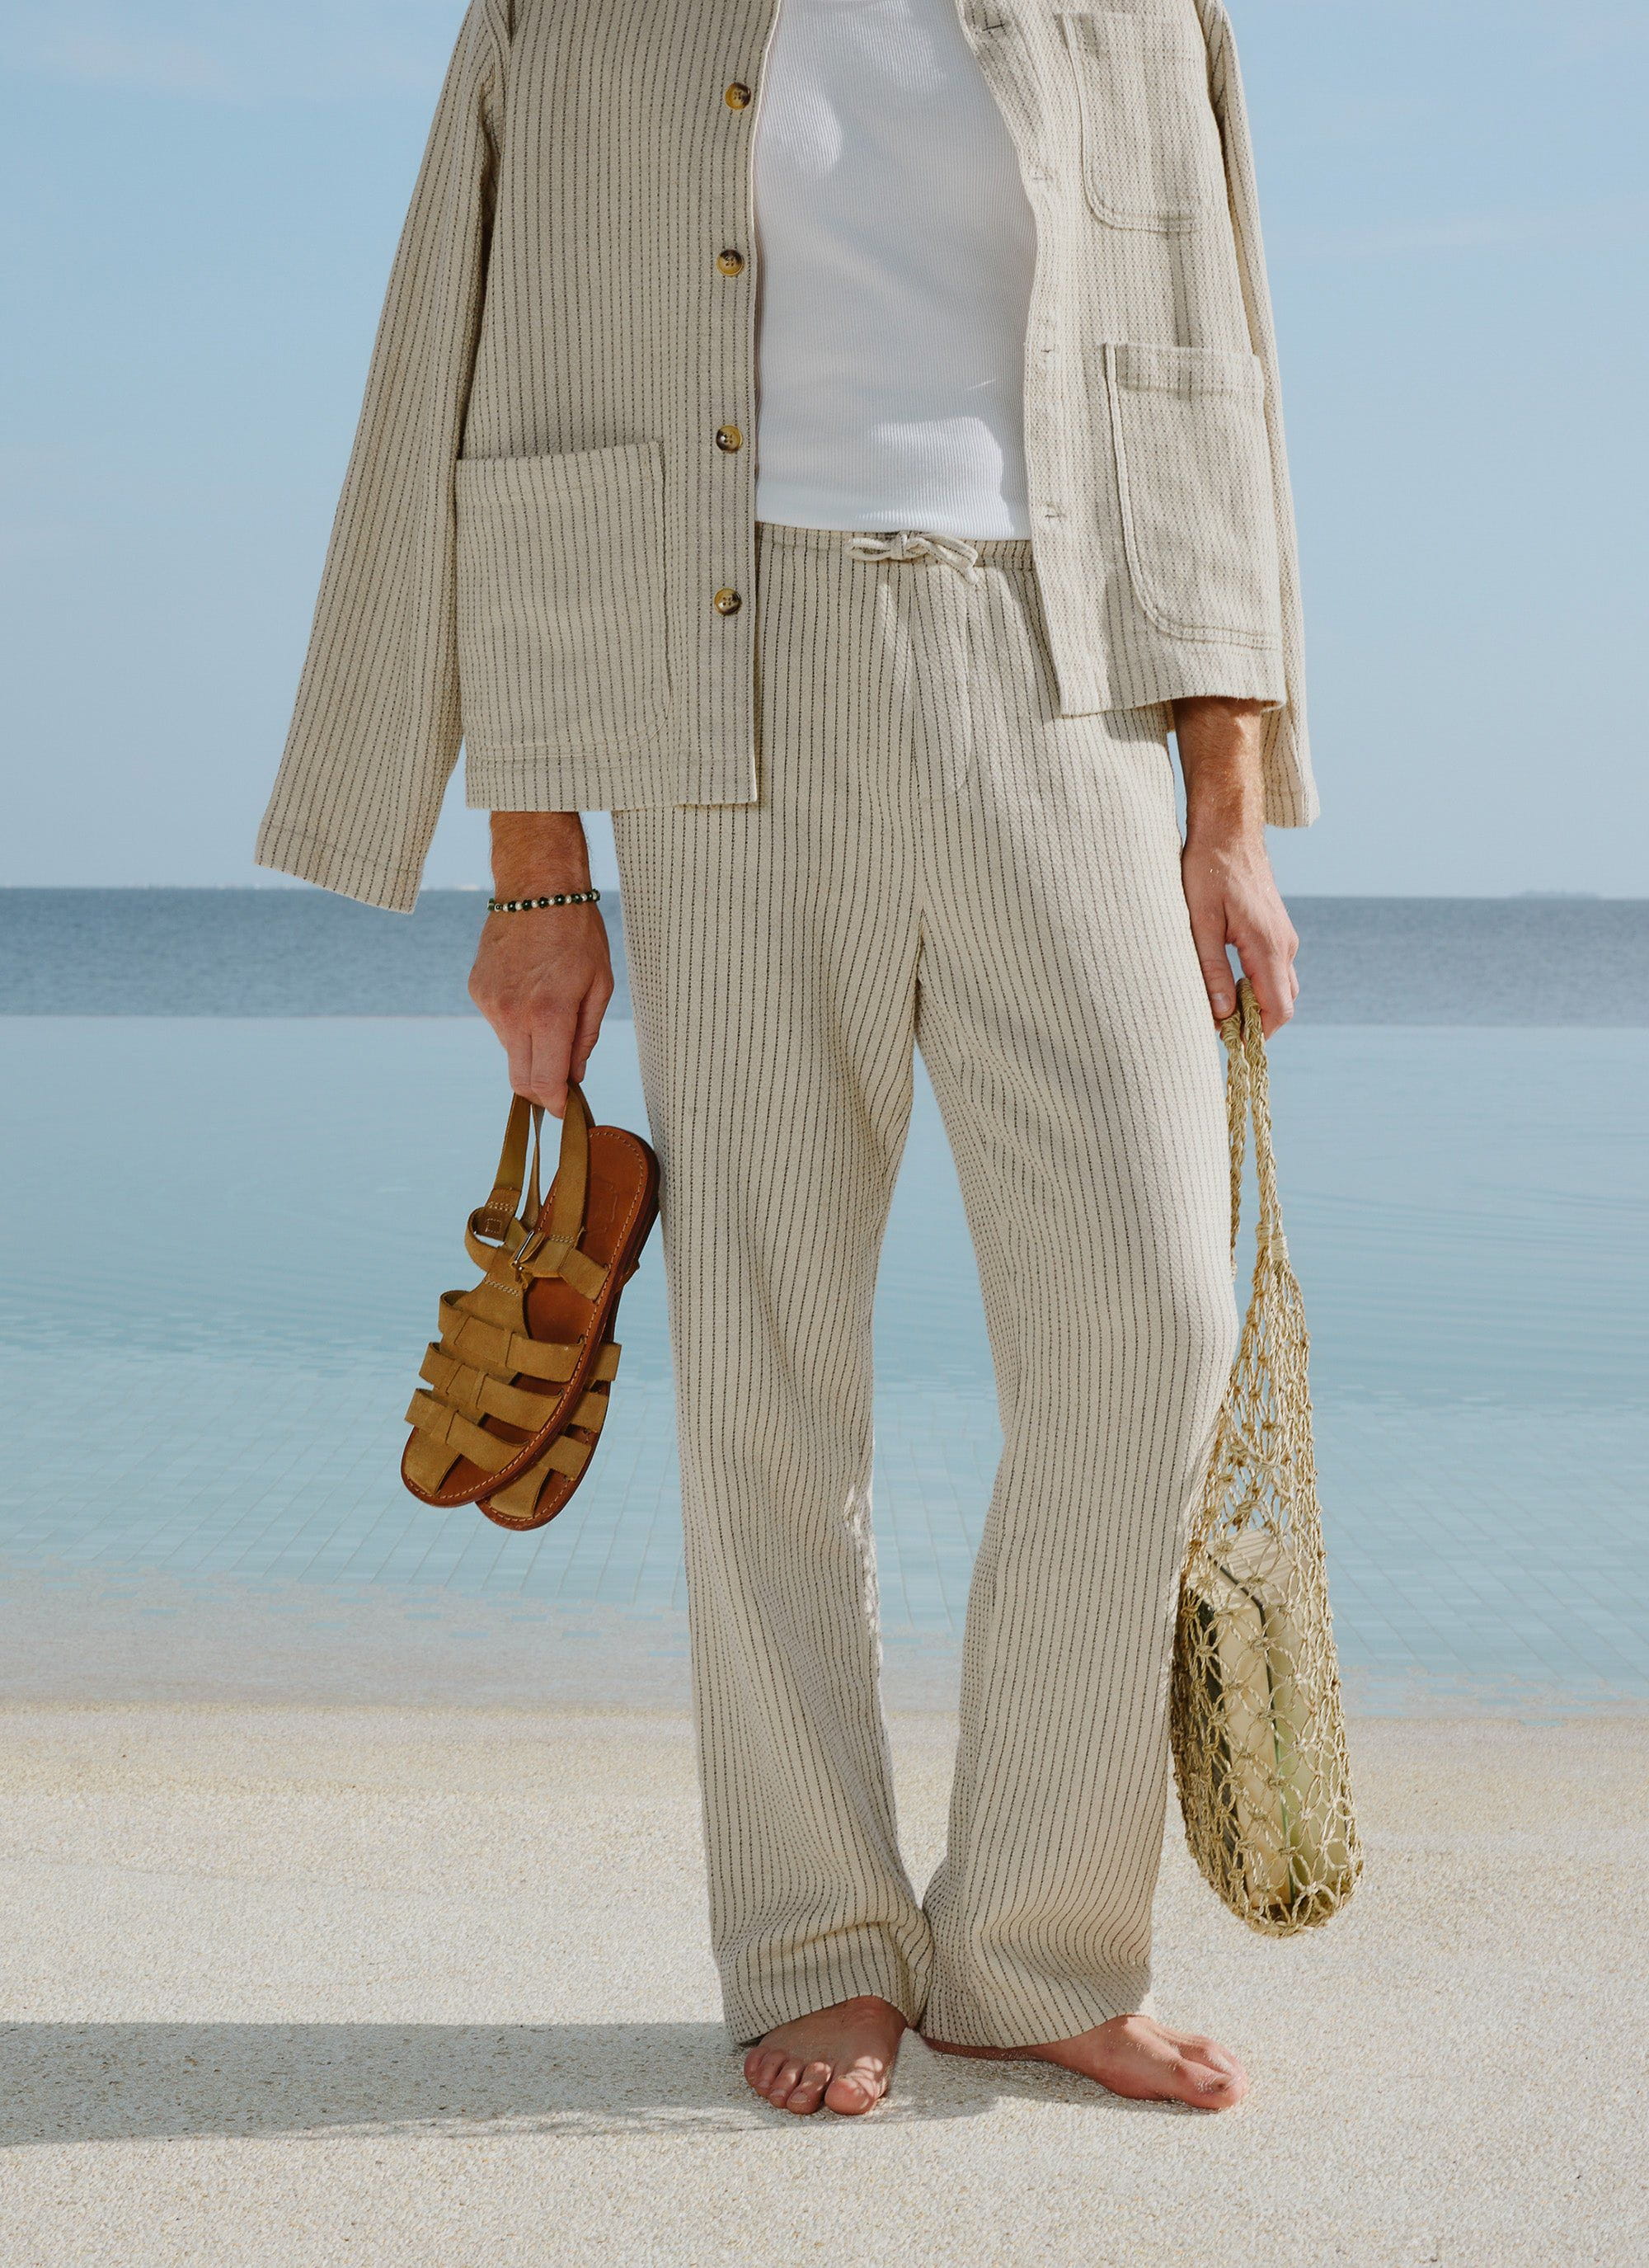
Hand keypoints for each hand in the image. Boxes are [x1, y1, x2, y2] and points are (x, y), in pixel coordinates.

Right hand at [468, 812, 612, 1113]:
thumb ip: (585, 1038)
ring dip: (531, 1049)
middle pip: (520, 1079)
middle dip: (542, 1090)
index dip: (556, 1104)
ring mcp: (490, 1003)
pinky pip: (498, 1024)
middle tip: (562, 1083)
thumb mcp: (600, 987)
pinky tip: (530, 991)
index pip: (544, 1083)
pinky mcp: (477, 991)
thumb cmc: (578, 934)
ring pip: (511, 1051)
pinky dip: (516, 1023)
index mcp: (548, 1015)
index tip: (566, 1111)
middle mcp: (512, 1014)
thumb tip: (574, 1076)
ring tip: (550, 1011)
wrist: (536, 887)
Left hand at [1172, 697, 1298, 1036]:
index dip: (1257, 1037)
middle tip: (1217, 1033)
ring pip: (1278, 988)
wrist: (1227, 830)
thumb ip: (1210, 971)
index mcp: (1268, 947)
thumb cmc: (1208, 871)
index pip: (1277, 1010)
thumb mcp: (1199, 924)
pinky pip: (1272, 970)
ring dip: (1254, 1005)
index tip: (1230, 1048)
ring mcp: (1284, 937)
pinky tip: (1224, 985)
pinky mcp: (1276, 931)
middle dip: (1254, 1025)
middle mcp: (1284, 945)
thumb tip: (1221, 1016)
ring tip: (1217, 1011)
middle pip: (1281, 1004)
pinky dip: (1255, 986)